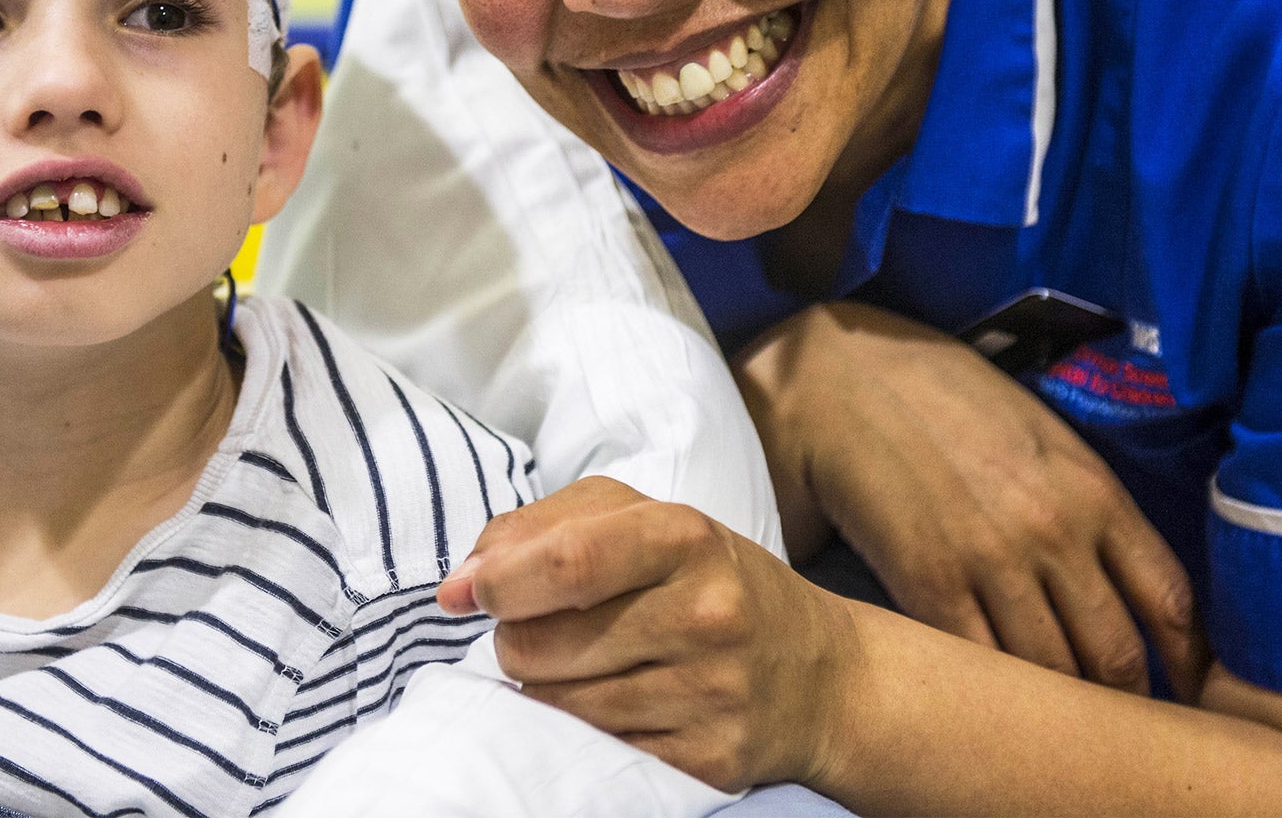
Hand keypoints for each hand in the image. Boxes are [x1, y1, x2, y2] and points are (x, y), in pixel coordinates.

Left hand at [437, 477, 855, 793]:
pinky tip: (617, 703)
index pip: (568, 561)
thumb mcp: (643, 520)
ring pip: (557, 706)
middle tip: (549, 628)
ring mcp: (710, 693)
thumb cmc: (708, 580)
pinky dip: (584, 731)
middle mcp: (704, 613)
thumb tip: (461, 581)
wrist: (820, 674)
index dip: (498, 581)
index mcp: (683, 537)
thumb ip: (543, 527)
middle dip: (516, 639)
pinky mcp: (709, 761)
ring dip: (547, 687)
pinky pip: (596, 752)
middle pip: (541, 644)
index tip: (461, 594)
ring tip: (589, 663)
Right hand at [735, 299, 1206, 698]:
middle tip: (1116, 727)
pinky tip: (991, 707)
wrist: (840, 370)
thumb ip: (1080, 499)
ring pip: (1052, 675)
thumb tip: (1108, 572)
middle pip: (1116, 656)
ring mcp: (992, 561)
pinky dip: (993, 697)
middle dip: (1123, 701)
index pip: (1170, 601)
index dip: (1185, 661)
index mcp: (1093, 489)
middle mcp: (1056, 532)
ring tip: (1054, 731)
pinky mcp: (927, 581)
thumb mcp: (1036, 429)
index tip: (1183, 690)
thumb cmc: (937, 387)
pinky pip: (980, 665)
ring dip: (1059, 711)